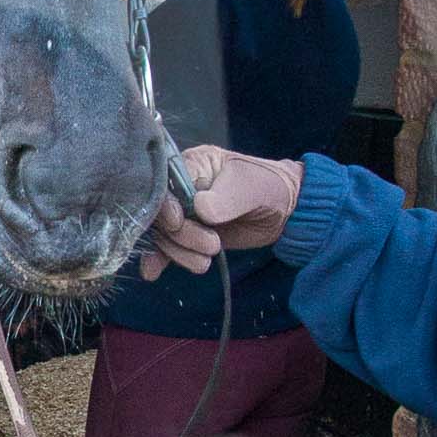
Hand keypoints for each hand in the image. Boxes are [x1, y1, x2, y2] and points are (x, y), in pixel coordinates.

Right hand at [140, 146, 303, 279]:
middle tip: (212, 244)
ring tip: (206, 260)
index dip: (166, 205)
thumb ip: (226, 197)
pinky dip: (159, 260)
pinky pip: (165, 248)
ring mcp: (182, 213)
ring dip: (180, 252)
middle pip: (160, 214)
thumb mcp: (251, 186)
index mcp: (192, 164)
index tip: (180, 221)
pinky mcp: (186, 235)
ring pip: (163, 234)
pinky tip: (152, 272)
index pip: (164, 184)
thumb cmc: (267, 187)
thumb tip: (199, 209)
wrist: (283, 212)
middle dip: (181, 235)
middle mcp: (179, 188)